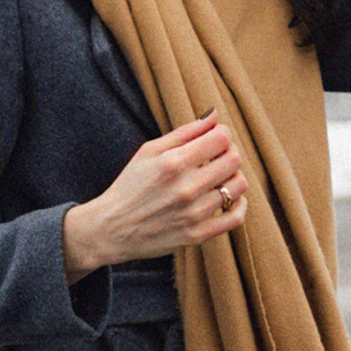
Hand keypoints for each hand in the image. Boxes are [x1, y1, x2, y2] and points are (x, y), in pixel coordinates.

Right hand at [63, 112, 248, 279]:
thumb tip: (215, 115)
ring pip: (238, 186)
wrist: (111, 229)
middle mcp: (186, 188)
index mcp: (173, 163)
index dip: (222, 134)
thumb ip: (184, 132)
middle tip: (217, 157)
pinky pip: (236, 217)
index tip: (214, 139)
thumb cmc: (129, 186)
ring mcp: (193, 213)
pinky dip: (239, 205)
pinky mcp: (198, 235)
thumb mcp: (148, 151)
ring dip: (233, 177)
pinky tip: (229, 198)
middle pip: (234, 160)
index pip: (221, 139)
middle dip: (229, 153)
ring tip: (219, 178)